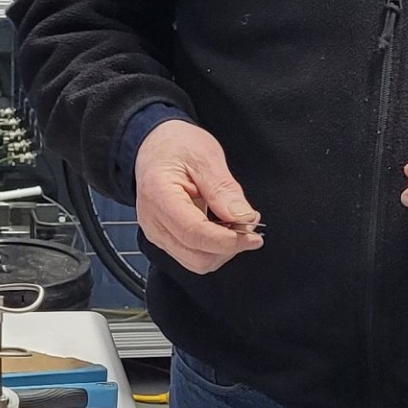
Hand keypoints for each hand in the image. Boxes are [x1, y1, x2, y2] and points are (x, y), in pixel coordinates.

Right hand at [135, 121, 263, 274]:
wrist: (153, 146)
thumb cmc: (176, 146)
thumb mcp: (205, 157)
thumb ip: (223, 189)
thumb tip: (243, 218)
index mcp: (159, 197)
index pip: (195, 234)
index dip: (228, 241)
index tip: (253, 236)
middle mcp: (154, 222)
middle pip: (197, 257)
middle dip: (229, 246)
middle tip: (248, 222)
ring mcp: (157, 234)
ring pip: (197, 261)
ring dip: (223, 249)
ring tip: (237, 222)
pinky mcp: (165, 239)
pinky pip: (193, 254)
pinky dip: (214, 246)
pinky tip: (223, 226)